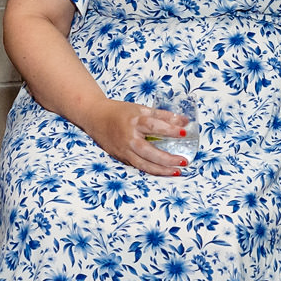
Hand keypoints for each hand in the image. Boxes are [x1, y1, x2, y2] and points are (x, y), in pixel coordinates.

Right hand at [76, 99, 193, 176]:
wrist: (95, 117)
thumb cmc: (120, 112)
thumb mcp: (141, 109)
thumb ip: (163, 116)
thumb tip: (185, 122)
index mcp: (134, 121)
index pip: (154, 126)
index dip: (170, 130)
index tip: (185, 133)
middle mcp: (128, 137)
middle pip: (149, 151)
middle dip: (167, 158)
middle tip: (183, 160)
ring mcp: (124, 150)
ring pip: (144, 164)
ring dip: (161, 170)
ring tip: (177, 171)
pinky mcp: (121, 157)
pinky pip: (138, 166)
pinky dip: (152, 170)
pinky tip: (164, 171)